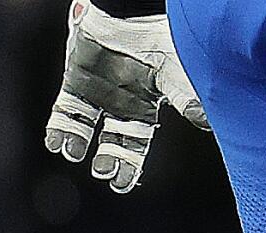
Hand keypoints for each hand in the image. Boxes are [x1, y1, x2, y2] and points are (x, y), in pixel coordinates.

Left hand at [45, 1, 208, 193]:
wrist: (135, 14)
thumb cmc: (166, 43)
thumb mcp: (185, 79)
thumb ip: (195, 106)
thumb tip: (209, 128)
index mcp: (149, 106)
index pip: (138, 142)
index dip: (130, 164)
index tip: (123, 184)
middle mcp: (123, 101)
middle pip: (116, 140)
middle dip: (112, 161)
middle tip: (108, 177)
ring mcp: (98, 90)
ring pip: (86, 127)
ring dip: (80, 144)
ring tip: (75, 156)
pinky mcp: (76, 78)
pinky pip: (65, 109)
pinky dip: (60, 128)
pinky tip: (57, 144)